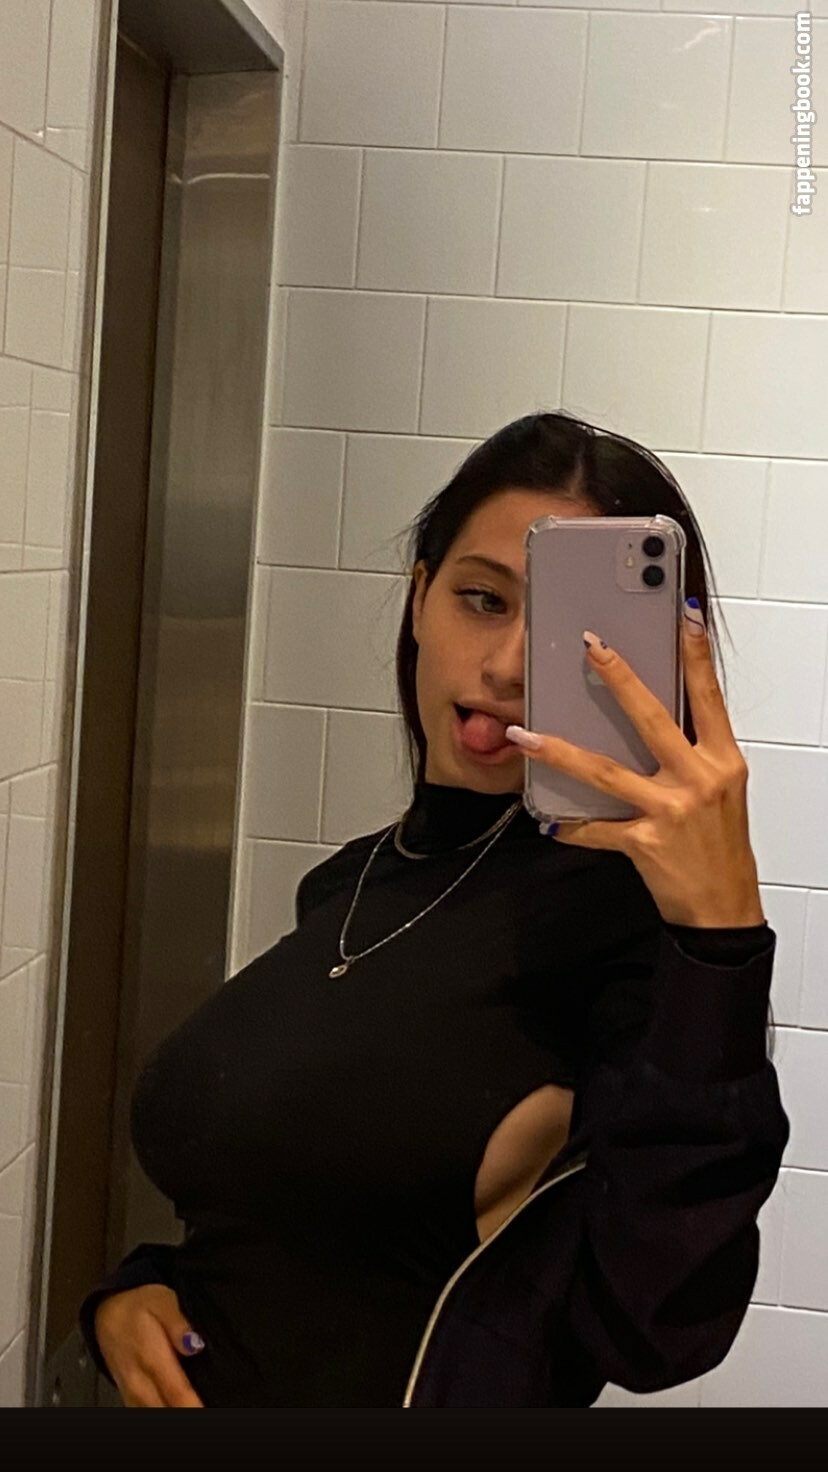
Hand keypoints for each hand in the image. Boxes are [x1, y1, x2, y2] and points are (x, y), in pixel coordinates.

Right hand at [95, 1284, 204, 1406]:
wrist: (107, 1315)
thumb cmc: (139, 1307)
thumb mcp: (162, 1302)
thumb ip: (179, 1323)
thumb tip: (194, 1345)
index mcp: (152, 1359)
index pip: (178, 1394)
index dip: (196, 1406)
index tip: (211, 1405)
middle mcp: (140, 1384)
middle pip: (168, 1411)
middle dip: (190, 1410)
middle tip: (214, 1409)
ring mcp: (133, 1396)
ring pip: (155, 1415)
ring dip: (178, 1412)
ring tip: (198, 1405)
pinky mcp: (130, 1400)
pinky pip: (146, 1414)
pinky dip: (164, 1411)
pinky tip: (181, 1407)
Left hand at [505, 602, 764, 928]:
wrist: (724, 906)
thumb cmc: (721, 844)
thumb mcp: (722, 788)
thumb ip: (694, 750)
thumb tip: (656, 713)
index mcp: (722, 760)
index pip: (710, 697)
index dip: (697, 655)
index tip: (684, 615)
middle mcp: (698, 779)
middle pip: (651, 719)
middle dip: (619, 679)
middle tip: (591, 647)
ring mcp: (670, 811)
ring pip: (605, 771)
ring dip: (559, 751)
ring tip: (524, 735)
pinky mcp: (645, 843)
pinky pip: (596, 830)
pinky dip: (570, 826)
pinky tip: (547, 820)